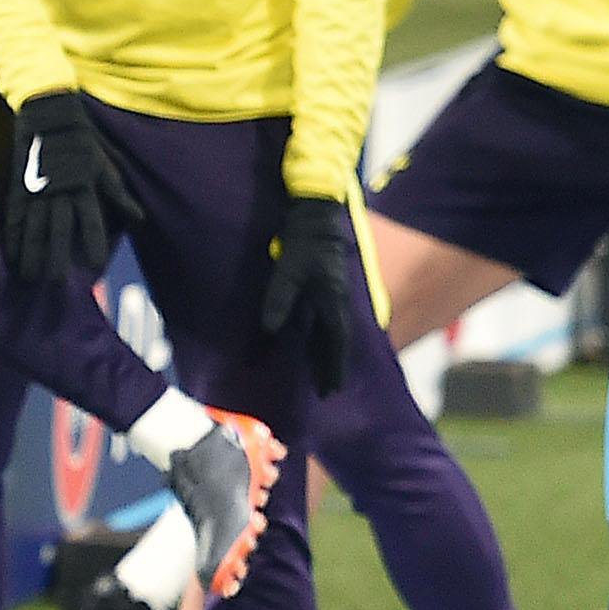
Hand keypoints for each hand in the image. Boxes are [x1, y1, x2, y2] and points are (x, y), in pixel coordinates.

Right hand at [3, 92, 143, 284]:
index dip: (94, 243)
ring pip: (33, 226)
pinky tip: (11, 254)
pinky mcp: (19, 186)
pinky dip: (12, 236)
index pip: (91, 220)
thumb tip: (140, 219)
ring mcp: (36, 189)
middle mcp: (59, 191)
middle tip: (53, 282)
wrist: (48, 114)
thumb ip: (119, 195)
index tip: (96, 266)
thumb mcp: (105, 166)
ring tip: (29, 276)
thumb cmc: (81, 141)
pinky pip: (14, 215)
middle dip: (55, 256)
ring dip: (30, 253)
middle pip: (57, 229)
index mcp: (83, 186)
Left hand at [259, 195, 351, 395]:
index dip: (335, 365)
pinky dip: (324, 338)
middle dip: (333, 366)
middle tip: (328, 390)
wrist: (318, 219)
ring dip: (328, 354)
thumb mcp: (288, 269)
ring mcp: (336, 296)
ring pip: (334, 332)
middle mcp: (339, 301)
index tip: (334, 387)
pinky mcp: (329, 289)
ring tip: (323, 376)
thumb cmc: (304, 243)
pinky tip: (315, 344)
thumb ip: (279, 298)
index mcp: (333, 300)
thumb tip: (269, 329)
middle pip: (338, 341)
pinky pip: (329, 321)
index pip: (337, 340)